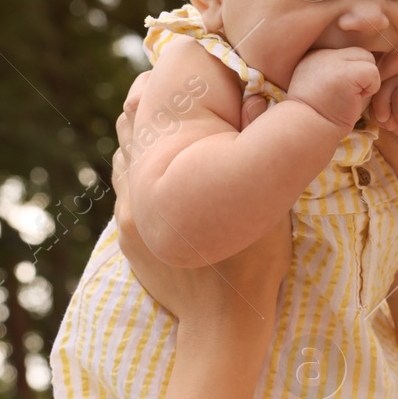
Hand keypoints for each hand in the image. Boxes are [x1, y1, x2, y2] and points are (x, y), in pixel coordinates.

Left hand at [113, 72, 291, 327]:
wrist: (222, 324)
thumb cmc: (256, 261)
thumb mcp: (272, 199)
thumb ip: (261, 142)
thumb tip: (257, 90)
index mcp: (166, 170)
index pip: (152, 98)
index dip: (174, 78)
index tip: (204, 73)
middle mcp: (135, 185)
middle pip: (133, 116)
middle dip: (161, 100)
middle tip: (198, 95)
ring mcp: (125, 210)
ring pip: (126, 147)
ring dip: (151, 134)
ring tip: (186, 130)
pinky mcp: (125, 232)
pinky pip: (126, 182)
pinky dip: (146, 168)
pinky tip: (173, 172)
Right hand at [286, 47, 381, 130]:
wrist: (306, 130)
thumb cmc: (318, 117)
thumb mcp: (322, 88)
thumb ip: (338, 74)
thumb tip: (365, 70)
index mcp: (315, 57)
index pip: (347, 55)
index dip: (352, 76)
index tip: (340, 95)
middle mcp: (322, 53)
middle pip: (360, 54)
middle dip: (362, 76)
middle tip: (349, 97)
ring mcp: (333, 60)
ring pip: (368, 59)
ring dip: (367, 82)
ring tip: (350, 98)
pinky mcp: (346, 72)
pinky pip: (373, 71)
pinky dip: (372, 88)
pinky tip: (355, 100)